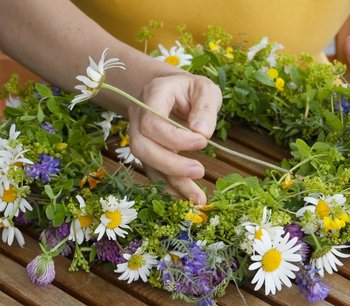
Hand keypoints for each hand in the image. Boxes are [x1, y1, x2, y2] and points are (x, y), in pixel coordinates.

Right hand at [127, 73, 221, 203]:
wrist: (172, 91)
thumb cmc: (190, 90)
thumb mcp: (205, 89)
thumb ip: (205, 107)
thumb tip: (202, 133)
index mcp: (152, 96)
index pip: (152, 122)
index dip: (176, 137)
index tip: (203, 142)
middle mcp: (139, 118)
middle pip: (143, 147)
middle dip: (170, 164)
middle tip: (200, 171)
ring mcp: (140, 137)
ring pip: (148, 164)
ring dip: (172, 184)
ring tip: (198, 199)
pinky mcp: (149, 153)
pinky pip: (154, 173)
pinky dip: (170, 189)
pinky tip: (187, 199)